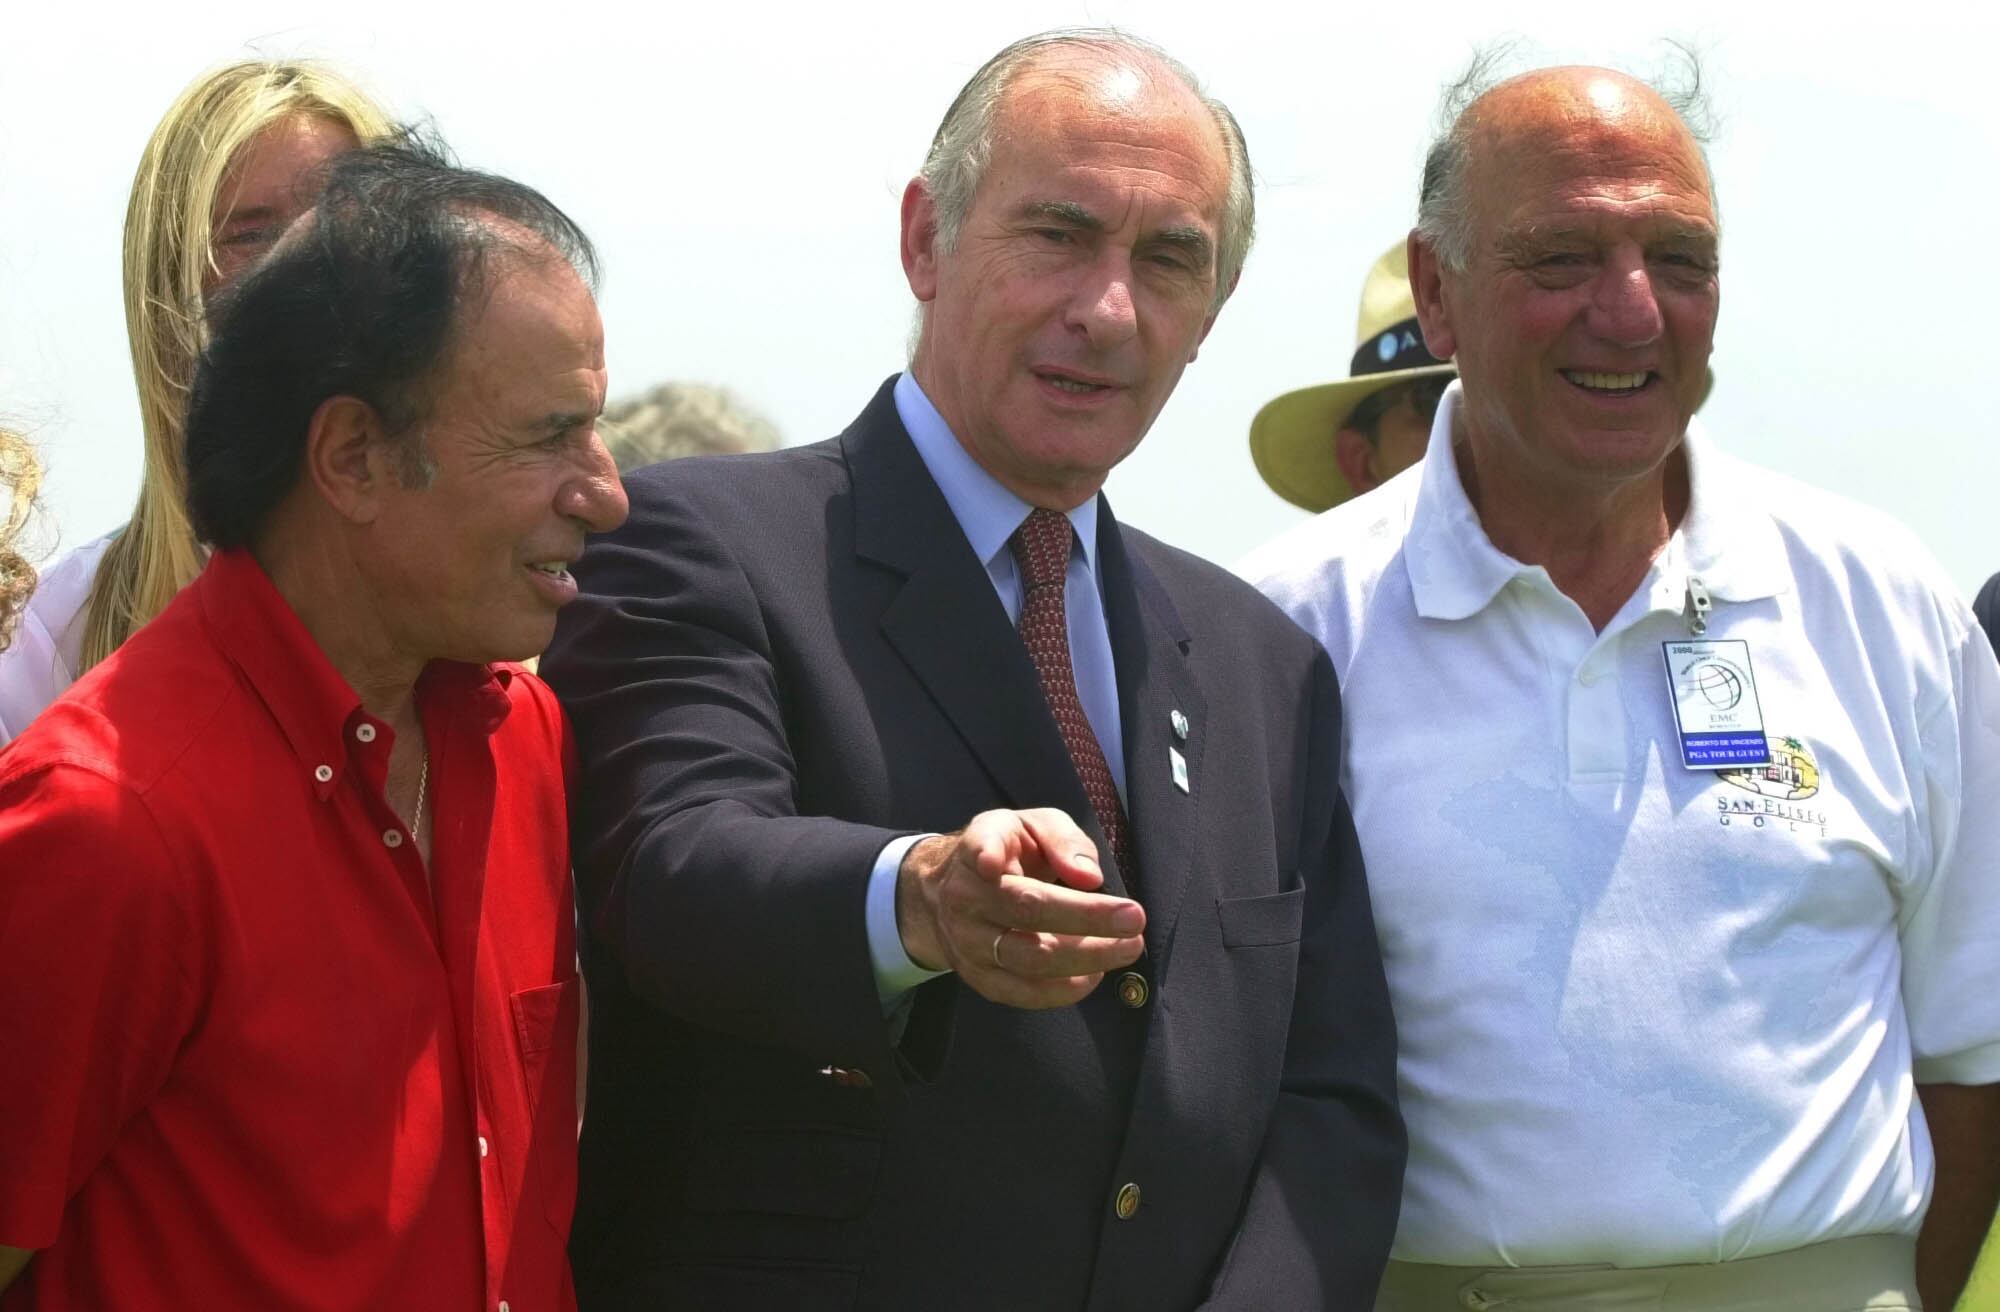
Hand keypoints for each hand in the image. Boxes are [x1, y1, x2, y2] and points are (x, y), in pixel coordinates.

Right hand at [895, 808, 1144, 1008]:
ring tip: (1126, 948)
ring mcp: (967, 942)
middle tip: (1134, 918)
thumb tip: (1089, 877)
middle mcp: (964, 898)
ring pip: (1028, 959)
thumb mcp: (1036, 827)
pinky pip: (1023, 992)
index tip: (993, 863)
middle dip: (1086, 917)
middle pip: (1025, 911)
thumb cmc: (1010, 853)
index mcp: (977, 849)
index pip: (981, 849)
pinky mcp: (979, 977)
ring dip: (1085, 958)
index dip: (986, 853)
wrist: (956, 892)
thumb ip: (1064, 841)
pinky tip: (1094, 974)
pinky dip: (1064, 989)